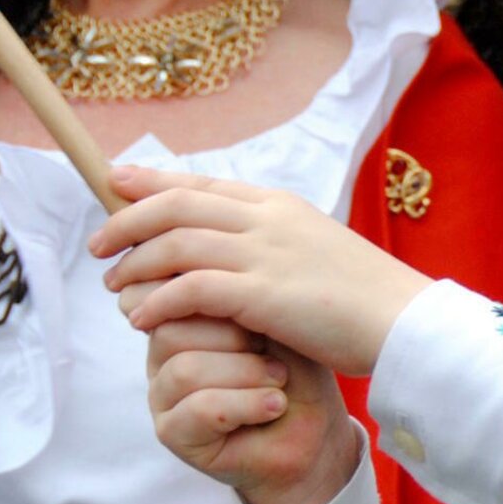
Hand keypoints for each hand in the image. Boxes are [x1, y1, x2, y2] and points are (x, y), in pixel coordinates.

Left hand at [91, 167, 430, 375]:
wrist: (404, 321)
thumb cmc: (363, 298)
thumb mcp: (313, 252)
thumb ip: (270, 244)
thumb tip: (228, 251)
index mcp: (279, 205)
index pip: (202, 183)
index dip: (152, 182)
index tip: (115, 183)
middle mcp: (267, 219)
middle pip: (177, 205)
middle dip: (127, 221)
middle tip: (98, 245)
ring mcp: (265, 254)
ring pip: (176, 244)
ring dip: (135, 264)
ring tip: (114, 288)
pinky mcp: (264, 294)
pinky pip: (191, 290)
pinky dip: (157, 301)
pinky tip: (141, 317)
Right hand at [145, 313, 360, 503]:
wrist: (314, 434)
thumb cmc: (298, 374)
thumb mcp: (276, 327)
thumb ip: (237, 302)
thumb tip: (201, 276)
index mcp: (182, 319)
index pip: (176, 293)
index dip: (227, 301)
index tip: (270, 321)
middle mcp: (163, 355)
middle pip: (172, 329)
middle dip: (237, 339)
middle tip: (277, 357)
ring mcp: (162, 394)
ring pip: (185, 370)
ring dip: (245, 375)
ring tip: (279, 382)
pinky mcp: (172, 433)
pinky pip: (199, 408)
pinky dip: (245, 405)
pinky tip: (274, 405)